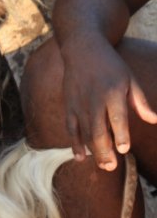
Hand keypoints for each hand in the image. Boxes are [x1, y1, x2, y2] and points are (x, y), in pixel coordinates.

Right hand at [61, 42, 156, 168]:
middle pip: (98, 130)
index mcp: (113, 92)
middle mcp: (94, 100)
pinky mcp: (69, 106)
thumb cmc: (110, 66)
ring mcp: (79, 104)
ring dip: (93, 151)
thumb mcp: (130, 79)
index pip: (116, 117)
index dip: (120, 134)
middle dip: (104, 150)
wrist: (82, 50)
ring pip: (84, 132)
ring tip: (104, 166)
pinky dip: (75, 143)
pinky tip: (81, 157)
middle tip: (112, 167)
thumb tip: (154, 120)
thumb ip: (140, 102)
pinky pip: (71, 128)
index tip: (123, 149)